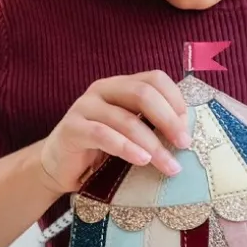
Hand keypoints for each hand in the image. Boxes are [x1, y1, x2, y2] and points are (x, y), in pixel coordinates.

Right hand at [39, 71, 191, 194]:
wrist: (59, 167)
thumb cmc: (101, 150)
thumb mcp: (130, 133)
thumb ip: (151, 125)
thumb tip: (186, 133)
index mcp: (120, 85)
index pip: (154, 79)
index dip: (175, 100)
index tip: (187, 127)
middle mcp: (102, 90)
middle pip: (143, 94)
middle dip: (169, 120)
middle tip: (184, 144)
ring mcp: (84, 107)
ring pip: (126, 119)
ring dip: (152, 144)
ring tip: (169, 165)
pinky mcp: (72, 128)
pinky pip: (102, 134)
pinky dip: (126, 148)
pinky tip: (142, 160)